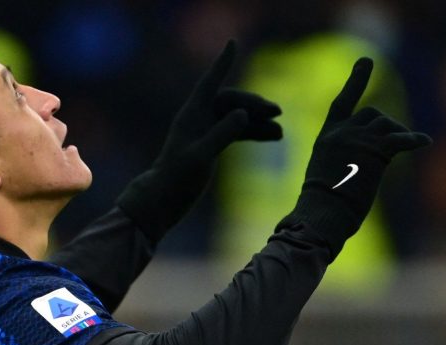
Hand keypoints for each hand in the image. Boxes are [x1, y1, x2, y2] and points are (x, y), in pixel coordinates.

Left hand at [116, 40, 281, 241]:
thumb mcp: (201, 155)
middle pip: (230, 101)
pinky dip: (254, 134)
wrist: (165, 199)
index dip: (222, 64)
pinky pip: (237, 133)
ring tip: (280, 133)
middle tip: (277, 112)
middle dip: (254, 105)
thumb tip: (243, 114)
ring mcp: (206, 132)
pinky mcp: (212, 146)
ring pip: (237, 118)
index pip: (210, 84)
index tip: (233, 44)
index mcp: (191, 115)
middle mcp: (199, 119)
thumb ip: (222, 134)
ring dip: (258, 122)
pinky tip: (273, 138)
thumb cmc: (177, 177)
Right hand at [278, 57, 430, 257]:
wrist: (323, 211)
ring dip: (397, 134)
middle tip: (392, 144)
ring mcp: (359, 139)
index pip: (343, 103)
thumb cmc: (322, 205)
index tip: (367, 62)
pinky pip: (402, 139)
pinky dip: (414, 139)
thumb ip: (342, 159)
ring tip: (405, 147)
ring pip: (386, 124)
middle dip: (385, 126)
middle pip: (372, 115)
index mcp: (327, 137)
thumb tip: (362, 165)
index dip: (356, 81)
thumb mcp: (326, 174)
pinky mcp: (377, 150)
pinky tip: (424, 141)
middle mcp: (342, 133)